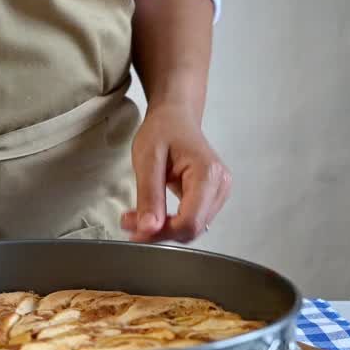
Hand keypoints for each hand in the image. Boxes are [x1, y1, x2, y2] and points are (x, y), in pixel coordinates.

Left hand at [122, 104, 231, 242]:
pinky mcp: (212, 196)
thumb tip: (149, 228)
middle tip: (129, 222)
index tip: (134, 230)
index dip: (161, 232)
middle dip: (160, 232)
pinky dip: (170, 222)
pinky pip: (192, 220)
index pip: (189, 222)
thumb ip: (149, 196)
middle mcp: (220, 185)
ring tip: (137, 216)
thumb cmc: (163, 130)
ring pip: (192, 228)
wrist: (175, 116)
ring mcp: (219, 192)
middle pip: (192, 229)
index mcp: (208, 174)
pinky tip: (153, 213)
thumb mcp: (147, 160)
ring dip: (163, 229)